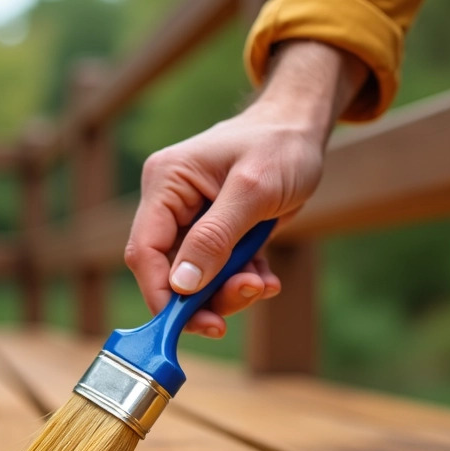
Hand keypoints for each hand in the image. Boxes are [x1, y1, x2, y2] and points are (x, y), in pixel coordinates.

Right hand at [124, 40, 366, 337]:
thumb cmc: (280, 145)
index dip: (161, 292)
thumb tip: (182, 284)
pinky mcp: (214, 233)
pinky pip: (218, 272)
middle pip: (169, 271)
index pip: (145, 250)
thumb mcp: (253, 190)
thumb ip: (215, 237)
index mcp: (165, 184)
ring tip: (263, 284)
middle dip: (204, 295)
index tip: (189, 321)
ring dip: (229, 291)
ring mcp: (191, 220)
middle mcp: (170, 204)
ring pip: (195, 278)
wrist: (304, 129)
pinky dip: (242, 282)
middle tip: (244, 298)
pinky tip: (267, 279)